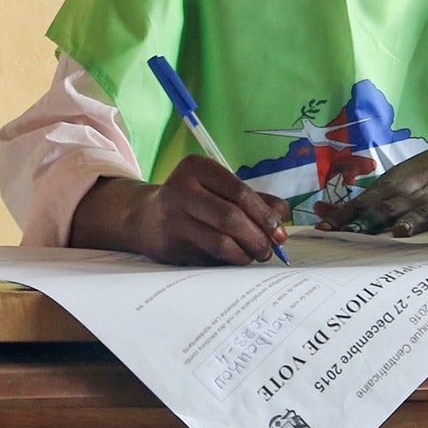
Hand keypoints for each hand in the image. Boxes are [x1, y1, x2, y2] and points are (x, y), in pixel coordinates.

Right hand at [72, 159, 290, 265]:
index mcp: (196, 167)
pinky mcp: (168, 245)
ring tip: (255, 256)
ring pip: (220, 241)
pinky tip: (235, 258)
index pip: (240, 192)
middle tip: (270, 250)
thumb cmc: (195, 202)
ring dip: (245, 253)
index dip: (265, 216)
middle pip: (230, 217)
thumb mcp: (220, 190)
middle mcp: (180, 189)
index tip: (280, 233)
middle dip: (257, 237)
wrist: (146, 218)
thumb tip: (281, 217)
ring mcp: (171, 218)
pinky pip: (208, 257)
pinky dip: (228, 261)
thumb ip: (254, 200)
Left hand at [312, 144, 427, 236]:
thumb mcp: (392, 184)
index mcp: (392, 187)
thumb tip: (321, 210)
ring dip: (410, 221)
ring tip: (400, 232)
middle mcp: (411, 193)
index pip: (364, 201)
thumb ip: (360, 201)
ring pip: (421, 212)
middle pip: (388, 208)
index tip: (325, 228)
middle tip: (352, 233)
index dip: (345, 214)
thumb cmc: (423, 179)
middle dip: (369, 220)